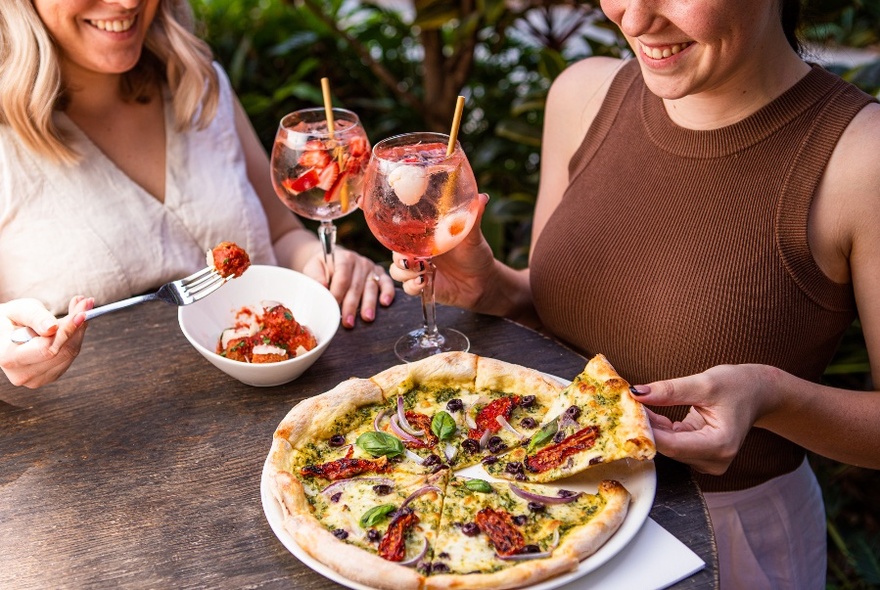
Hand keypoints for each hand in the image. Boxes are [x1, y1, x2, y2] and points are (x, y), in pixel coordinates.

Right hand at [0, 296, 92, 387]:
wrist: (3, 333)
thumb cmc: (9, 319)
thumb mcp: (18, 310)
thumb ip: (35, 317)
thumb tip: (52, 328)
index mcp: (8, 357)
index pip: (46, 348)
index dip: (67, 330)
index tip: (82, 313)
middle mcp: (21, 374)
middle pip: (62, 352)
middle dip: (77, 326)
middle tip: (86, 304)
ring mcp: (36, 379)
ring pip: (69, 354)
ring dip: (78, 331)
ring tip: (77, 311)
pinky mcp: (48, 377)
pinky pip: (69, 358)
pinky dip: (74, 340)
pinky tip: (70, 327)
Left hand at [301, 249, 394, 328]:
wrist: (334, 259)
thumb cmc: (323, 267)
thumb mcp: (314, 267)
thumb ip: (316, 276)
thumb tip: (323, 287)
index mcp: (343, 258)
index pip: (342, 278)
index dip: (337, 294)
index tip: (333, 309)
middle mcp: (360, 262)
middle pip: (356, 286)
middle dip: (352, 306)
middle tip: (348, 323)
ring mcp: (371, 268)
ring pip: (371, 287)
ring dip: (369, 304)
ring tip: (367, 318)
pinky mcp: (380, 274)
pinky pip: (386, 283)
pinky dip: (388, 292)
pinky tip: (385, 303)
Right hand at [389, 193, 495, 309]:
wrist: (482, 282)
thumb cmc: (476, 254)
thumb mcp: (473, 236)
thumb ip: (473, 219)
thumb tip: (483, 197)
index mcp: (426, 237)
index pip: (402, 232)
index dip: (397, 233)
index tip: (401, 235)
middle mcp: (419, 252)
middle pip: (395, 252)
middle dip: (398, 256)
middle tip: (410, 259)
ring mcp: (418, 270)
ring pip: (396, 271)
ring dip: (404, 272)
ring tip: (422, 271)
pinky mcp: (421, 286)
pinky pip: (407, 288)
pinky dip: (412, 286)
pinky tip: (424, 282)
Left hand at [631, 364, 772, 475]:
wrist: (758, 392)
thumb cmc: (738, 386)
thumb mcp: (704, 383)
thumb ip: (669, 391)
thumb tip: (637, 394)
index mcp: (720, 446)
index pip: (672, 445)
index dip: (646, 431)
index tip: (626, 414)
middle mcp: (714, 460)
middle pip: (668, 448)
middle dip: (646, 427)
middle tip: (624, 405)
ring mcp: (707, 460)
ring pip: (667, 446)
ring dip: (651, 427)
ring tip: (635, 405)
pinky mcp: (699, 454)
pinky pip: (671, 442)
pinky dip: (660, 427)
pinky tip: (648, 411)